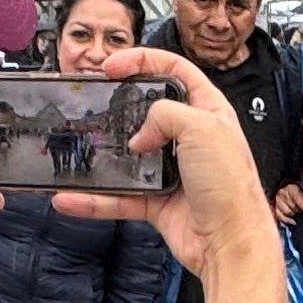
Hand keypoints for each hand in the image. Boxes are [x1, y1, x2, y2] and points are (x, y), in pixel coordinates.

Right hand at [50, 52, 271, 281]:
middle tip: (94, 99)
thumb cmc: (231, 185)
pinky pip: (118, 197)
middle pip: (147, 110)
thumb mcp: (202, 127)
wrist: (230, 242)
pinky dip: (94, 200)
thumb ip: (163, 114)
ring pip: (128, 156)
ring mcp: (172, 170)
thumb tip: (140, 134)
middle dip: (119, 104)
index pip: (174, 70)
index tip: (113, 66)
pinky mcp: (157, 201)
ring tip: (79, 146)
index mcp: (208, 111)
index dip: (143, 61)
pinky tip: (71, 197)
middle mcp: (190, 139)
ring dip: (102, 155)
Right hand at [271, 180, 302, 224]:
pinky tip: (293, 222)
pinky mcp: (273, 207)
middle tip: (302, 212)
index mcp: (289, 188)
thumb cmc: (291, 188)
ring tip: (297, 215)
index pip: (296, 198)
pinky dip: (287, 220)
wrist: (279, 187)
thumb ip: (302, 196)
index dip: (302, 205)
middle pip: (291, 206)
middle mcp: (281, 194)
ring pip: (285, 211)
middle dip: (298, 210)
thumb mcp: (298, 189)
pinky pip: (279, 216)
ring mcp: (276, 201)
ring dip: (293, 214)